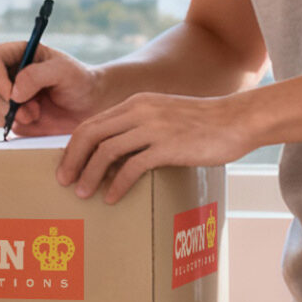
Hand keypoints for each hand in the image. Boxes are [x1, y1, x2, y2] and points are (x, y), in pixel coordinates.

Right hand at [0, 42, 101, 137]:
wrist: (89, 106)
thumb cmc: (80, 82)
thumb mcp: (65, 71)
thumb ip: (37, 75)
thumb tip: (13, 92)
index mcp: (19, 53)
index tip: (12, 95)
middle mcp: (9, 71)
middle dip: (5, 101)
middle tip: (31, 111)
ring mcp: (7, 93)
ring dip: (9, 113)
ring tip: (36, 114)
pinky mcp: (9, 113)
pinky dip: (11, 123)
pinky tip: (32, 119)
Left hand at [58, 93, 259, 202]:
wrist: (237, 120)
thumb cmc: (202, 124)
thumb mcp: (164, 115)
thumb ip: (140, 126)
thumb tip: (115, 153)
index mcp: (136, 103)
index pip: (91, 123)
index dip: (73, 147)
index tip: (65, 167)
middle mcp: (140, 111)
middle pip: (90, 134)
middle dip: (72, 160)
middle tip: (63, 182)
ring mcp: (153, 128)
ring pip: (106, 151)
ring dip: (90, 175)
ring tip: (83, 194)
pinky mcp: (168, 146)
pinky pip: (132, 167)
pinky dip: (117, 184)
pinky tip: (112, 198)